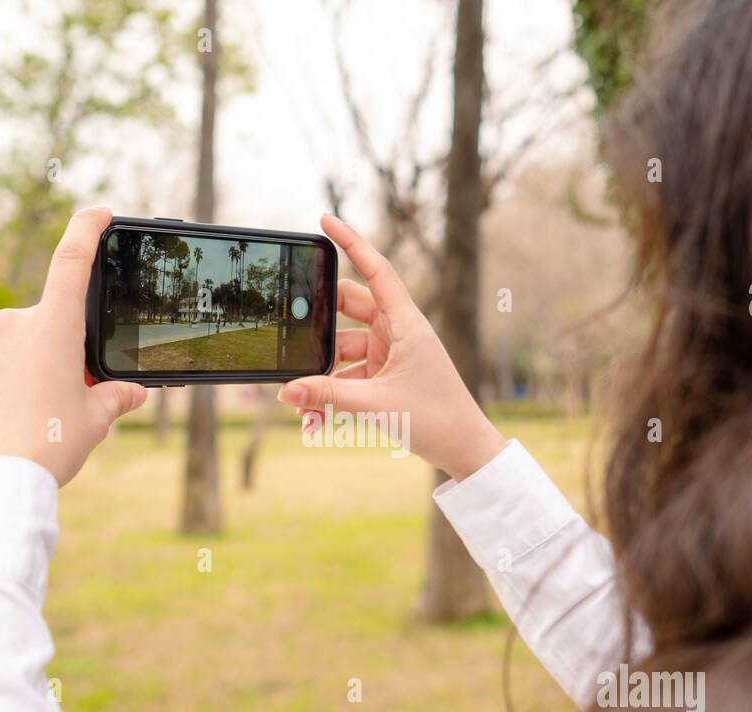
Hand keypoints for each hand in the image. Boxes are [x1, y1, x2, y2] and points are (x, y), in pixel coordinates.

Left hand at [0, 207, 146, 484]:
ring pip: (22, 352)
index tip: (99, 212)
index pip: (71, 260)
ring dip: (38, 375)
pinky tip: (15, 429)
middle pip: (52, 326)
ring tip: (44, 425)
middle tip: (77, 399)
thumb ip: (114, 399)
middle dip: (68, 355)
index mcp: (52, 327)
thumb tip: (132, 394)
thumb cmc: (44, 447)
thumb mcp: (93, 423)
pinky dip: (10, 392)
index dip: (87, 229)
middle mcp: (12, 327)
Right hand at [276, 214, 505, 480]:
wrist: (464, 450)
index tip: (325, 221)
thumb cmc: (435, 419)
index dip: (351, 243)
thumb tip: (287, 390)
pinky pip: (350, 377)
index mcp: (406, 324)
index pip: (376, 271)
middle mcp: (398, 333)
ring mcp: (391, 355)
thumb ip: (327, 396)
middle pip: (349, 309)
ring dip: (323, 375)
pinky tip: (315, 419)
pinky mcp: (387, 378)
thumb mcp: (376, 404)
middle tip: (292, 332)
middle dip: (318, 324)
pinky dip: (333, 394)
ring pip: (344, 350)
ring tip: (302, 403)